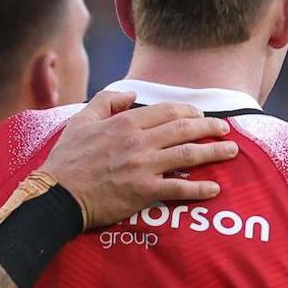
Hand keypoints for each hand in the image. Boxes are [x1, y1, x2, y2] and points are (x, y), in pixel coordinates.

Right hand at [42, 91, 237, 227]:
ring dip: (213, 152)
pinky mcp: (144, 192)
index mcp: (125, 123)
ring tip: (231, 151)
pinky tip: (214, 189)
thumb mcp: (81, 120)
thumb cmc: (67, 159)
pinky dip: (199, 189)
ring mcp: (143, 167)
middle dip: (210, 127)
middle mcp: (139, 142)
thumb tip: (131, 93)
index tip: (202, 116)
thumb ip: (106, 101)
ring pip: (188, 155)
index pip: (168, 112)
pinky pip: (178, 189)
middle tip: (226, 130)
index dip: (190, 112)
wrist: (56, 195)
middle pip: (184, 130)